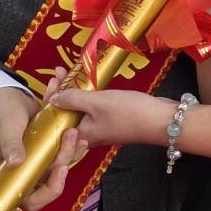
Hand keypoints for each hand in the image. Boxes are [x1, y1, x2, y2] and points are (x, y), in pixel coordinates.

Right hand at [0, 84, 83, 210]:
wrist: (13, 97)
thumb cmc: (1, 113)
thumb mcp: (4, 126)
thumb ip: (10, 144)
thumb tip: (16, 162)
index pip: (2, 205)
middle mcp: (15, 178)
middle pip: (35, 198)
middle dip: (53, 184)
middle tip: (61, 165)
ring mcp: (32, 170)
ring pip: (52, 180)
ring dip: (65, 160)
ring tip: (72, 135)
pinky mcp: (46, 160)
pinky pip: (61, 164)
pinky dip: (71, 153)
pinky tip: (78, 139)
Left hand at [48, 83, 172, 151]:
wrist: (160, 121)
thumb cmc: (127, 113)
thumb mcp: (96, 102)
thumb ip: (72, 99)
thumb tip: (53, 99)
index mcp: (78, 136)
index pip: (55, 121)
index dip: (49, 101)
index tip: (51, 81)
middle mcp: (86, 136)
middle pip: (65, 115)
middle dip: (59, 94)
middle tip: (58, 74)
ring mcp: (99, 130)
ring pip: (78, 112)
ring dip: (71, 93)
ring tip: (67, 74)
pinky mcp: (109, 124)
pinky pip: (90, 111)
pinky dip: (84, 97)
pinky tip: (85, 85)